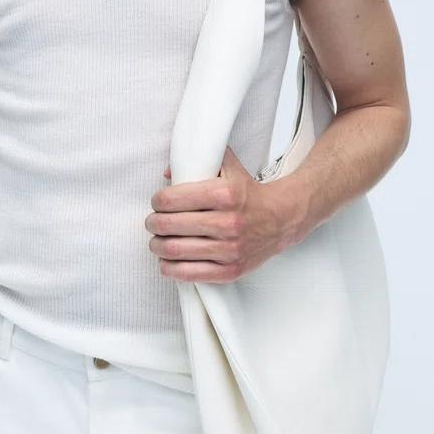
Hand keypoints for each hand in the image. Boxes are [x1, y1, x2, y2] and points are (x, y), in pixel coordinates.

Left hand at [145, 145, 292, 282]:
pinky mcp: (231, 270)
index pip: (171, 200)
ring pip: (174, 250)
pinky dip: (170, 268)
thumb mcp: (228, 167)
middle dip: (152, 223)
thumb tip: (167, 173)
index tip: (157, 203)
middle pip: (169, 225)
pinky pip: (189, 274)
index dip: (157, 201)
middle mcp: (228, 222)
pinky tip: (167, 261)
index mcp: (224, 194)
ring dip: (156, 245)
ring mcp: (230, 249)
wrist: (280, 219)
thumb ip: (200, 159)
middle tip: (152, 222)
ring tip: (156, 241)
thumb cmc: (248, 193)